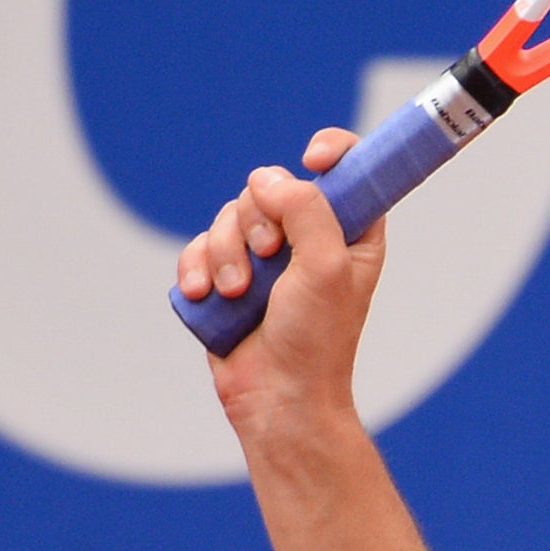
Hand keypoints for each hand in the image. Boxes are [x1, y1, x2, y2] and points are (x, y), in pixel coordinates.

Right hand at [175, 129, 385, 435]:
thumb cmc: (316, 339)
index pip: (347, 169)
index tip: (312, 158)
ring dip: (225, 252)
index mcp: (352, 233)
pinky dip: (198, 267)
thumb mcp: (326, 268)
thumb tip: (266, 179)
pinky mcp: (228, 277)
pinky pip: (200, 246)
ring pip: (230, 216)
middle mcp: (310, 239)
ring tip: (236, 292)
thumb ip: (305, 211)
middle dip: (257, 220)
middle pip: (270, 187)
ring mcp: (267, 258)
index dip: (331, 152)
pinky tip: (203, 295)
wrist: (278, 398)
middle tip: (269, 257)